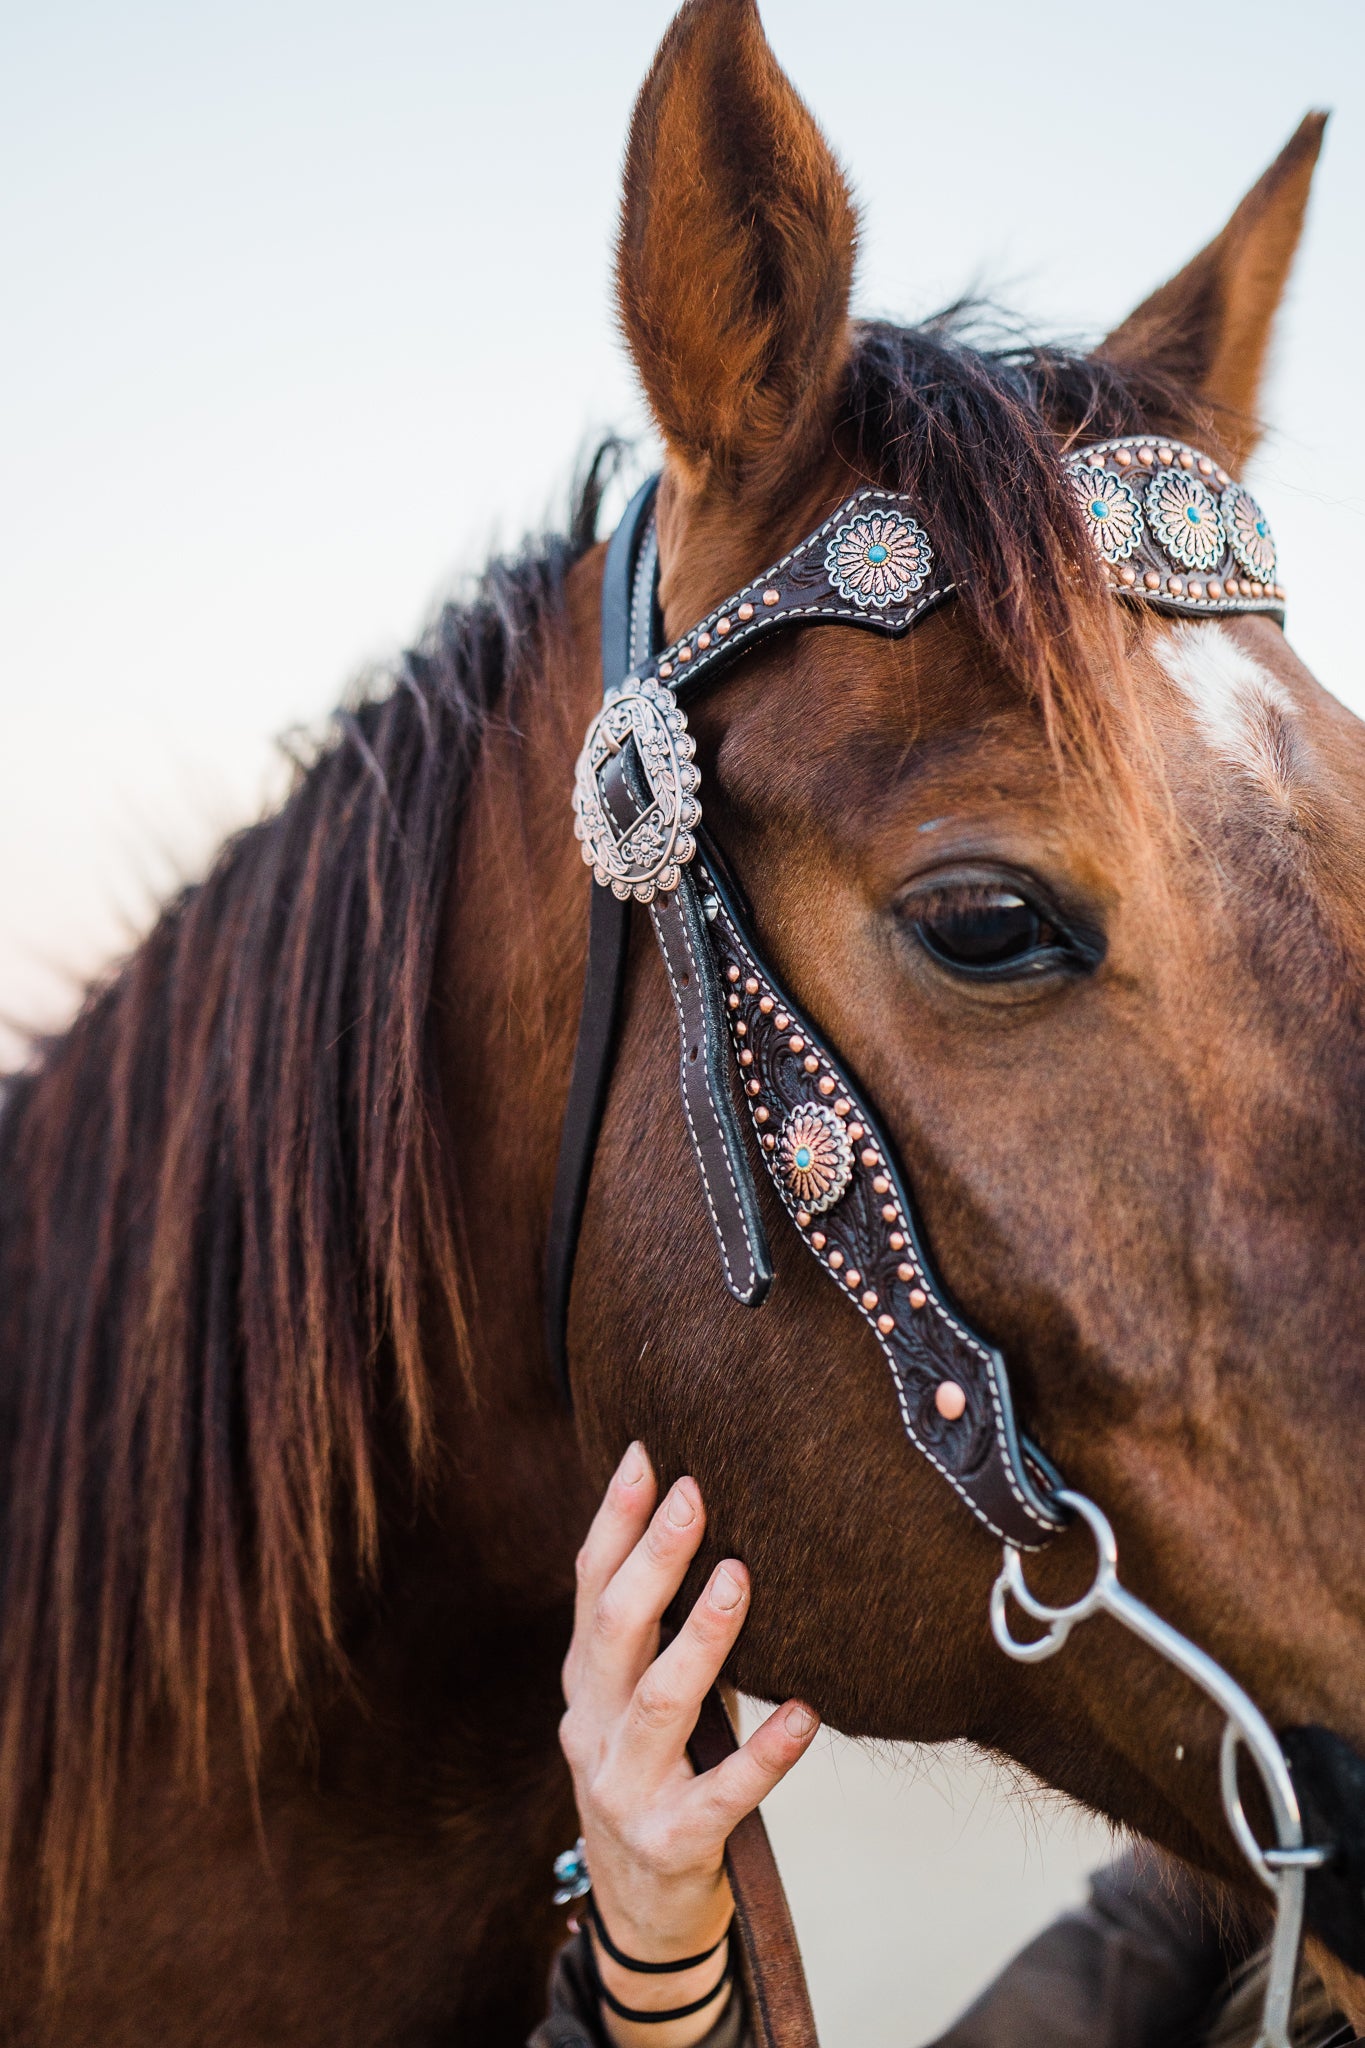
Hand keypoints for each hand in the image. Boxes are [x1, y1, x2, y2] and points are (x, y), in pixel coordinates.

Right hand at [559, 1443, 819, 2047]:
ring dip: (700, 1637)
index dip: (614, 1519)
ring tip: (739, 1577)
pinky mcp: (672, 1843)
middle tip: (695, 1493)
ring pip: (658, 1702)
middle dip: (653, 1558)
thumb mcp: (633, 1705)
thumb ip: (655, 1637)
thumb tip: (706, 1531)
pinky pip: (723, 1793)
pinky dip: (766, 1753)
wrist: (640, 1916)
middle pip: (614, 1630)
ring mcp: (624, 1789)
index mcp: (584, 1684)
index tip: (646, 1452)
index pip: (589, 1586)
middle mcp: (590, 1728)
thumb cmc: (655, 1781)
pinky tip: (804, 1714)